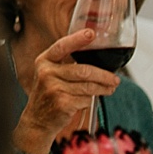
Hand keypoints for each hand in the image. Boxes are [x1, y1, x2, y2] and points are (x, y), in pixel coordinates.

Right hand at [13, 30, 121, 152]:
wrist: (37, 120)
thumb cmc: (49, 94)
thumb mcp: (50, 74)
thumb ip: (65, 64)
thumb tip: (95, 56)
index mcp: (44, 61)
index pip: (62, 46)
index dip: (77, 39)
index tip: (91, 33)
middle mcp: (46, 73)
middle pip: (83, 70)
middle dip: (104, 75)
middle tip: (115, 79)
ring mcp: (53, 89)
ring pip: (88, 86)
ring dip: (103, 88)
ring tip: (110, 88)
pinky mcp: (62, 103)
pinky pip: (86, 99)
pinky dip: (92, 100)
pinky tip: (91, 99)